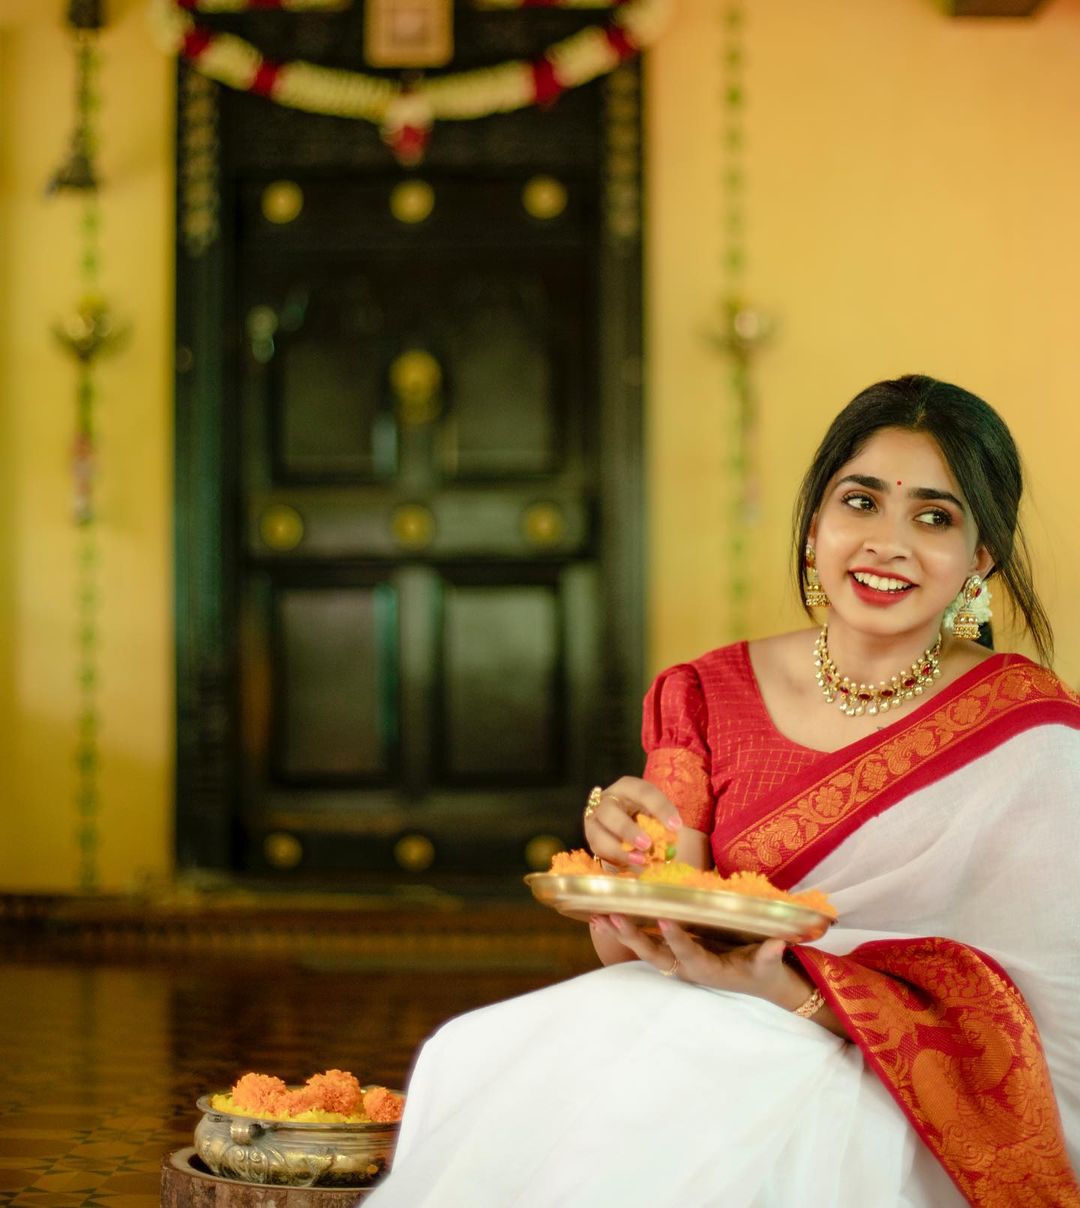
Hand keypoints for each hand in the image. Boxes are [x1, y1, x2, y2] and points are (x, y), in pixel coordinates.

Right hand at [584, 777, 682, 871]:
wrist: (632, 839)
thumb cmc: (650, 823)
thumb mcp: (661, 820)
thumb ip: (666, 826)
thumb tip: (672, 838)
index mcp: (629, 788)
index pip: (643, 792)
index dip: (660, 807)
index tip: (676, 826)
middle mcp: (609, 799)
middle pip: (610, 810)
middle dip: (628, 830)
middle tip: (647, 845)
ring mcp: (596, 818)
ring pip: (599, 832)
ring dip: (619, 848)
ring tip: (641, 859)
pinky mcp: (592, 837)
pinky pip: (599, 848)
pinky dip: (617, 856)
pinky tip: (634, 862)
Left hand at [593, 915, 809, 1010]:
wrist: (757, 984)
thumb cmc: (763, 972)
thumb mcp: (769, 966)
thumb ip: (769, 957)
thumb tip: (777, 945)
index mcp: (708, 970)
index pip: (689, 953)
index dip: (676, 938)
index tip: (663, 919)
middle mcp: (686, 968)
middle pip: (654, 954)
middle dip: (632, 937)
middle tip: (612, 918)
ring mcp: (676, 961)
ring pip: (643, 949)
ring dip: (620, 934)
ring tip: (597, 917)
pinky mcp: (671, 953)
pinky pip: (643, 943)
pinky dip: (622, 932)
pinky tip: (601, 917)